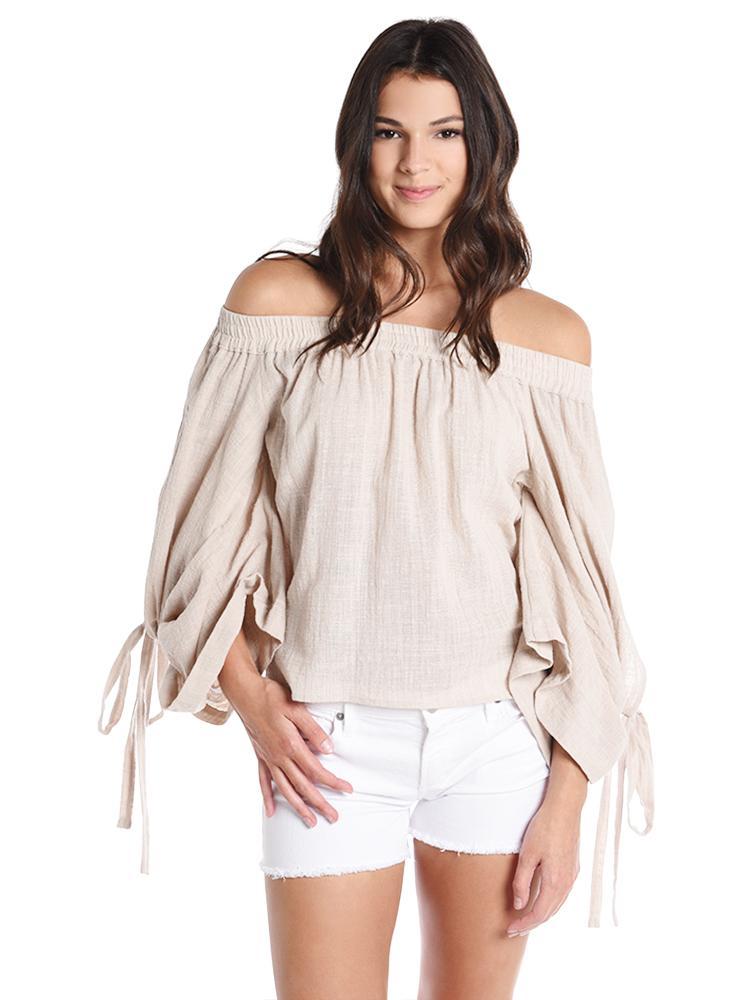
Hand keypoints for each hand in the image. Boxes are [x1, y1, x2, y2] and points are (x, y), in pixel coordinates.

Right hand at [228, 675, 354, 827]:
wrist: (244, 693)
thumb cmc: (271, 697)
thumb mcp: (297, 708)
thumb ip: (313, 730)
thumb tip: (328, 749)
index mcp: (291, 745)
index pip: (316, 770)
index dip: (333, 782)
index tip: (347, 789)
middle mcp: (279, 756)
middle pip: (303, 786)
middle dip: (319, 803)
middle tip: (333, 817)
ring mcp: (268, 758)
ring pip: (285, 789)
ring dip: (298, 807)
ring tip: (310, 821)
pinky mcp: (259, 756)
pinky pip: (263, 782)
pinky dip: (268, 798)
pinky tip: (271, 812)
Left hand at [506, 796, 581, 935]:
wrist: (565, 808)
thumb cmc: (544, 828)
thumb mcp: (527, 855)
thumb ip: (522, 882)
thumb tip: (519, 905)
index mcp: (555, 882)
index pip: (538, 914)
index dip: (524, 924)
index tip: (510, 929)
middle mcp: (567, 883)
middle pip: (549, 913)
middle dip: (531, 923)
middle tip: (514, 929)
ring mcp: (572, 876)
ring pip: (557, 905)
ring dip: (542, 914)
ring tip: (526, 918)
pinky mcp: (574, 868)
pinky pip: (562, 894)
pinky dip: (550, 903)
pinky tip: (541, 899)